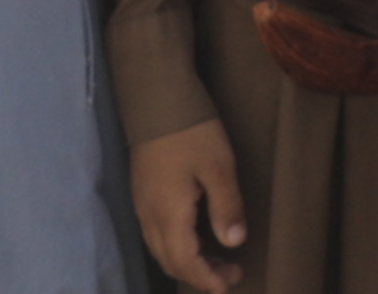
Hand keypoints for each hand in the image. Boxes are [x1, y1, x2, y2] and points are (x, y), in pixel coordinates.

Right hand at [132, 122, 246, 292]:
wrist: (156, 101)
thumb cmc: (192, 131)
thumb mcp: (219, 166)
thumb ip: (226, 206)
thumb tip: (233, 243)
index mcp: (168, 214)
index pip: (184, 262)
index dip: (205, 280)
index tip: (228, 288)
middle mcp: (149, 217)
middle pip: (171, 261)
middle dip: (201, 274)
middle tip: (234, 273)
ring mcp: (143, 207)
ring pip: (162, 249)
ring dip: (190, 261)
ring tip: (223, 259)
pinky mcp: (144, 196)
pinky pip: (158, 235)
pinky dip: (180, 246)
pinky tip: (200, 237)